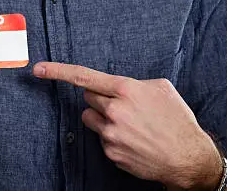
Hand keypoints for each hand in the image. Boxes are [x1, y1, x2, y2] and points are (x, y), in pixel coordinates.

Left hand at [33, 62, 222, 189]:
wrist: (188, 158)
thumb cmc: (177, 119)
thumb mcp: (161, 87)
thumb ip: (134, 82)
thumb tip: (117, 86)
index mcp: (125, 89)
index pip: (83, 76)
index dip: (57, 71)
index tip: (38, 69)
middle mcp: (114, 111)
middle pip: (88, 97)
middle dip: (100, 98)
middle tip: (122, 104)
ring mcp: (111, 134)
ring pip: (91, 117)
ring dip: (103, 117)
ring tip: (129, 123)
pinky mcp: (111, 153)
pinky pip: (102, 137)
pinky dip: (113, 136)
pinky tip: (132, 139)